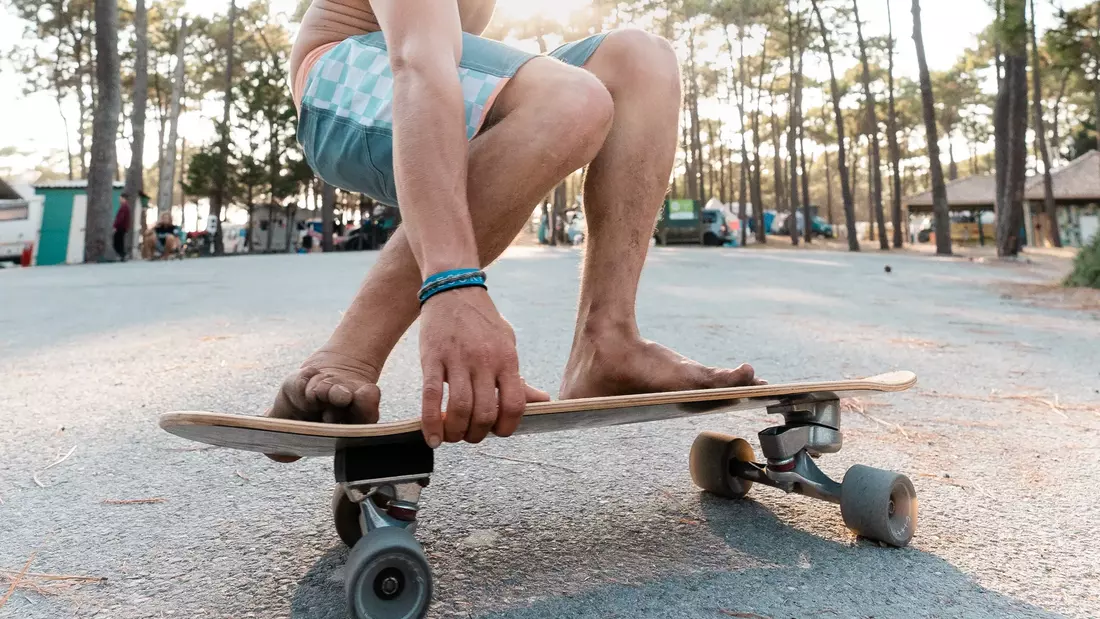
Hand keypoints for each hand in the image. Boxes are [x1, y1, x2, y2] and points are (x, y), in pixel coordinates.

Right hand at [418, 286, 528, 446]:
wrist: (453, 289)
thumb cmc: (482, 321)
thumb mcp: (508, 343)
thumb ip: (519, 377)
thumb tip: (543, 401)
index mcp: (507, 359)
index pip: (515, 404)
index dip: (507, 427)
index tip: (497, 432)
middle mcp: (485, 361)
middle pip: (485, 413)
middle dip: (478, 434)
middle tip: (471, 435)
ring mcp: (457, 360)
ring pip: (460, 409)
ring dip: (457, 432)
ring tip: (453, 436)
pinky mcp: (432, 358)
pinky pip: (432, 397)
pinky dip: (431, 423)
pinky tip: (433, 438)